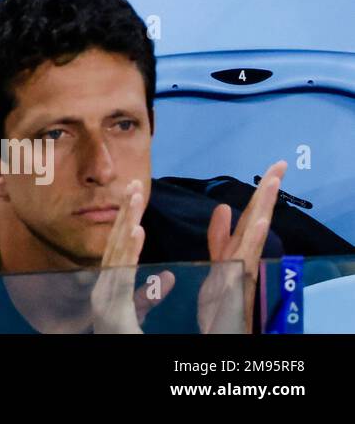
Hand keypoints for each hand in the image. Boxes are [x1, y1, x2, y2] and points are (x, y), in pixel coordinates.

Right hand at [91, 179, 170, 333]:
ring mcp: (105, 301)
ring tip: (135, 196)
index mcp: (112, 292)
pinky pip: (121, 277)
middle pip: (116, 245)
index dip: (127, 221)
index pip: (121, 250)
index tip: (135, 194)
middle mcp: (104, 293)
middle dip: (125, 213)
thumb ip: (148, 296)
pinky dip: (128, 252)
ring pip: (117, 255)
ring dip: (126, 223)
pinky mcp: (111, 312)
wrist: (119, 351)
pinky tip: (136, 231)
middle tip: (134, 183)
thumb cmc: (124, 340)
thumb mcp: (137, 316)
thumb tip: (166, 278)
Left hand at [198, 160, 285, 333]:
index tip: (273, 168)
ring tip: (273, 183)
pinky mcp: (234, 288)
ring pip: (254, 239)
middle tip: (279, 164)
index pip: (250, 216)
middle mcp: (244, 260)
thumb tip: (224, 207)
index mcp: (237, 252)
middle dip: (267, 193)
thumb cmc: (220, 304)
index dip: (260, 193)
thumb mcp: (218, 264)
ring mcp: (242, 274)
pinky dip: (253, 243)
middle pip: (256, 221)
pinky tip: (260, 224)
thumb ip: (220, 237)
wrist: (218, 334)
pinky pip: (243, 264)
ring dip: (263, 210)